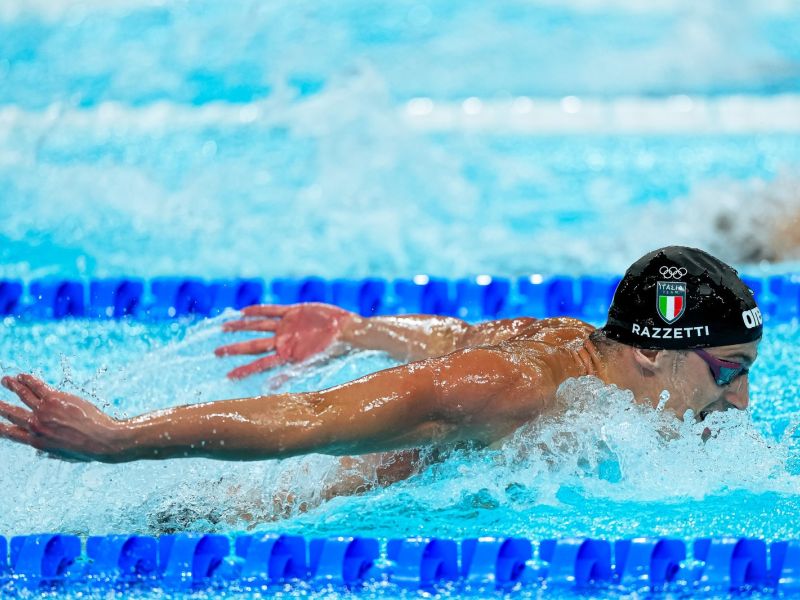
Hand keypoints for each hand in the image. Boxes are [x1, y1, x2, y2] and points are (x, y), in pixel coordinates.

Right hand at [0, 374, 122, 461]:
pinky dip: (28, 379)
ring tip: (5, 380)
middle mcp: (36, 426)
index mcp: (36, 442)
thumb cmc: (87, 449)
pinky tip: (22, 375)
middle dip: (0, 406)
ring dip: (12, 386)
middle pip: (11, 413)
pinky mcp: (55, 399)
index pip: (10, 433)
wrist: (101, 440)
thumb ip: (49, 452)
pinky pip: (37, 386)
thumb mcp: (63, 455)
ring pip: (23, 395)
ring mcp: (44, 411)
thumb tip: (39, 453)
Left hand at [215, 303, 354, 378]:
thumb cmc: (333, 351)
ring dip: (242, 326)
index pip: (260, 365)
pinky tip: (244, 310)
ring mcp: (287, 326)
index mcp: (286, 356)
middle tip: (217, 352)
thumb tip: (269, 388)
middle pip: (254, 346)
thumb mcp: (310, 364)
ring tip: (224, 326)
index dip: (244, 370)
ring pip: (258, 326)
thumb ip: (289, 374)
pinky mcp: (295, 311)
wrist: (349, 331)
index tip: (228, 377)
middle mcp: (283, 342)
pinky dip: (258, 310)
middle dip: (235, 348)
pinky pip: (272, 310)